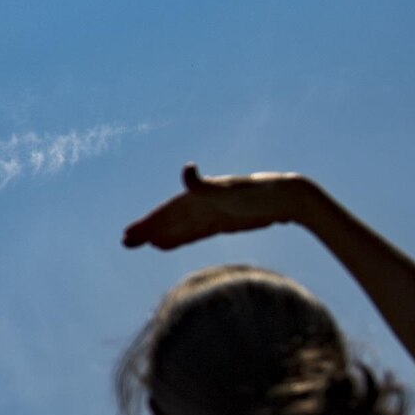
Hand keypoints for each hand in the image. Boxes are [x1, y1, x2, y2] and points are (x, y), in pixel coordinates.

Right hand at [121, 164, 310, 250]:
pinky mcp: (223, 222)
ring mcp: (213, 213)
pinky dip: (179, 238)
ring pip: (180, 227)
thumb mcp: (230, 190)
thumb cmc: (260, 192)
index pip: (169, 211)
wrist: (289, 197)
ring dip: (160, 234)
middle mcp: (203, 203)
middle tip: (126, 242)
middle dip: (148, 230)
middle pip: (170, 219)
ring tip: (141, 244)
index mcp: (200, 195)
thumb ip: (205, 185)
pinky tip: (166, 245)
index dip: (150, 222)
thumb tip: (186, 169)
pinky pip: (194, 232)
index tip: (131, 234)